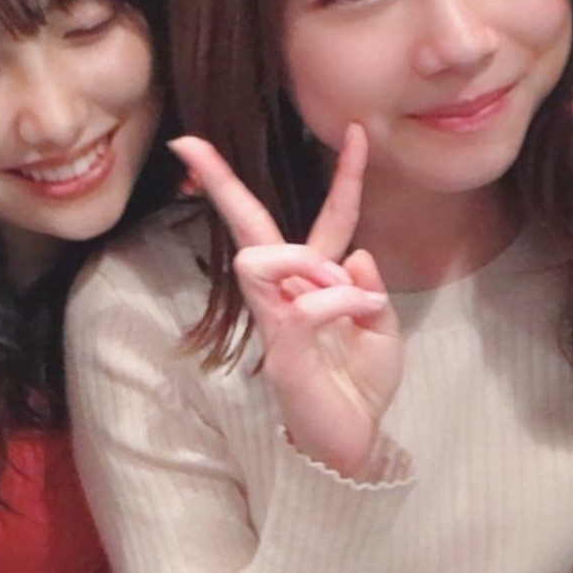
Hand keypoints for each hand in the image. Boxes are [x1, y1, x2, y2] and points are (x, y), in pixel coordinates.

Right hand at [171, 125, 402, 479]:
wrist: (352, 442)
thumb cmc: (360, 386)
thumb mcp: (381, 328)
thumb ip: (370, 288)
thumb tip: (355, 255)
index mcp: (318, 282)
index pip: (327, 218)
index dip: (345, 175)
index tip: (359, 130)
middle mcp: (288, 292)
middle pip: (251, 225)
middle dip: (221, 183)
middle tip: (190, 144)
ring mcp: (277, 318)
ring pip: (267, 256)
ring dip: (314, 264)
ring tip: (351, 295)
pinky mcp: (280, 347)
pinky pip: (304, 304)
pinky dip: (340, 302)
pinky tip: (364, 316)